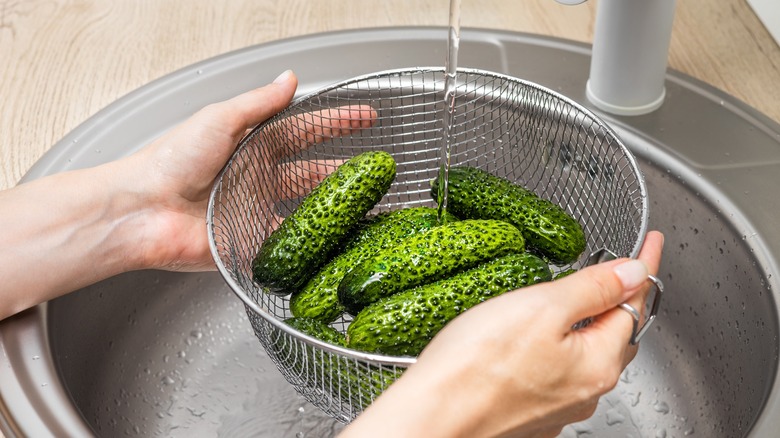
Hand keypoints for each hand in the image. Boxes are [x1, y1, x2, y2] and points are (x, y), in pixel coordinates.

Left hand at [0, 70, 375, 318]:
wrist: (142, 210)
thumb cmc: (169, 161)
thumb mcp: (219, 118)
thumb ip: (259, 104)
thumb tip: (288, 80)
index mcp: (249, 143)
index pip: (303, 130)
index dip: (335, 123)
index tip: (364, 117)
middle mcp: (255, 176)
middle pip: (310, 169)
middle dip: (344, 166)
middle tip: (375, 164)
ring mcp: (255, 208)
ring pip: (305, 205)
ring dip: (332, 202)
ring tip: (362, 199)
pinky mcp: (250, 240)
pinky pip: (287, 240)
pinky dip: (309, 238)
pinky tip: (329, 234)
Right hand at [342, 231, 663, 437]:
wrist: (431, 419)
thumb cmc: (475, 368)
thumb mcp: (541, 308)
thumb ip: (593, 288)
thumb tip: (634, 272)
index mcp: (597, 363)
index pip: (635, 304)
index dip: (645, 266)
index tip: (654, 243)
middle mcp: (584, 392)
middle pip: (616, 334)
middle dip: (621, 299)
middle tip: (620, 268)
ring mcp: (556, 407)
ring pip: (585, 356)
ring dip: (588, 325)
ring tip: (578, 300)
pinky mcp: (528, 414)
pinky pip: (557, 374)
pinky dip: (559, 350)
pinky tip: (537, 341)